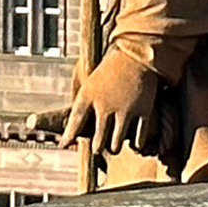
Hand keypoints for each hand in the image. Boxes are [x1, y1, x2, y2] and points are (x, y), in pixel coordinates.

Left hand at [61, 49, 168, 164]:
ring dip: (114, 148)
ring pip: (116, 145)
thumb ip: (82, 107)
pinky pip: (138, 139)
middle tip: (98, 148)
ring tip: (113, 147)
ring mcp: (125, 111)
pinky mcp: (143, 112)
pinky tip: (134, 145)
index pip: (75, 122)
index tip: (63, 145)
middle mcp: (105, 106)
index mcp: (88, 97)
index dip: (68, 136)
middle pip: (98, 142)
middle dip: (97, 148)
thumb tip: (71, 128)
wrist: (136, 57)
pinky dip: (136, 145)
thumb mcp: (89, 85)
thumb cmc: (109, 73)